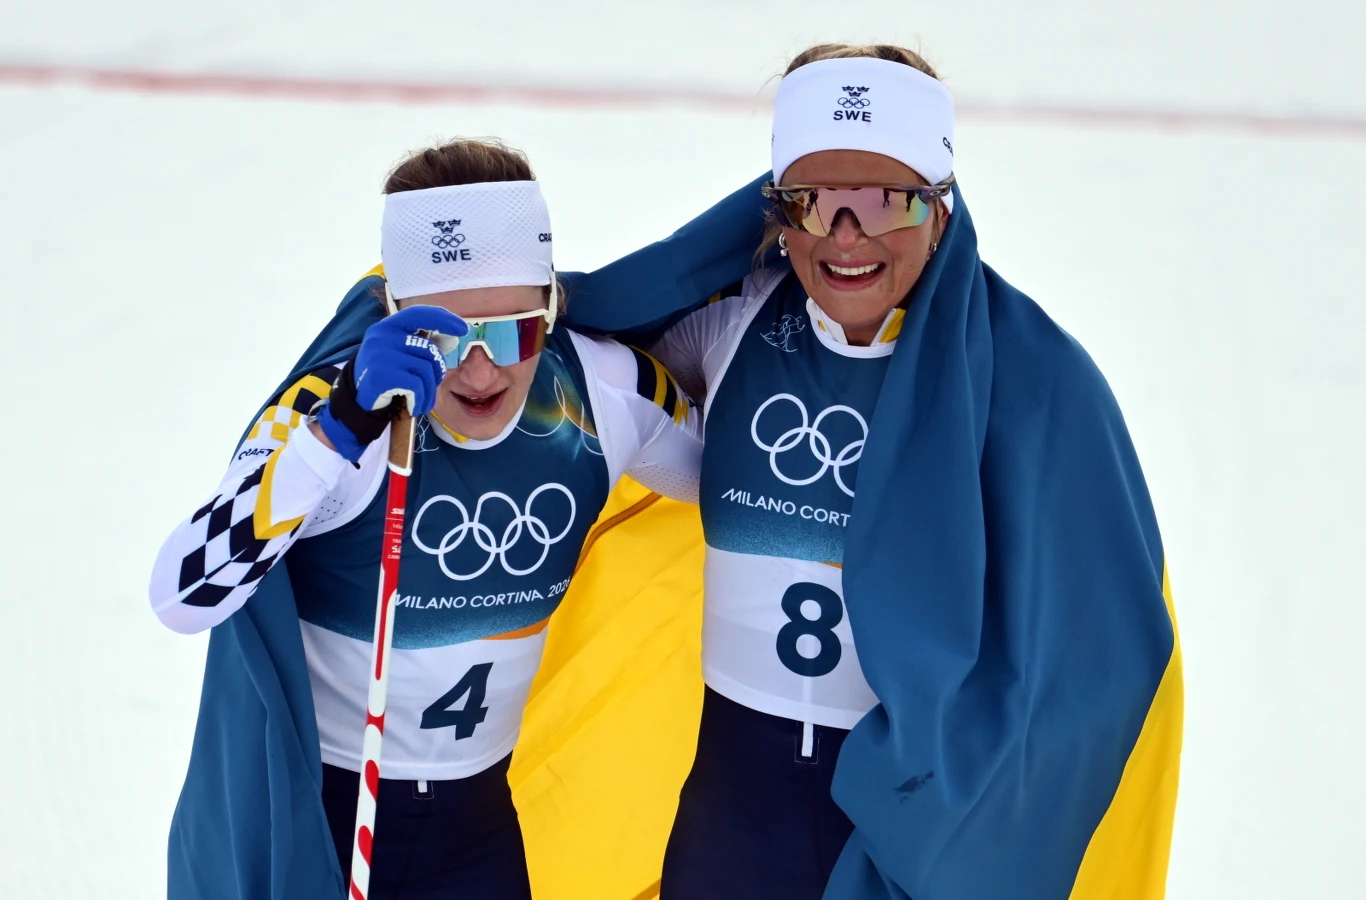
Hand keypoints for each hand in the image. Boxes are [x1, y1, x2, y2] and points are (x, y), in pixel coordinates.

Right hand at [317, 306, 467, 461]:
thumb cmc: (386, 375)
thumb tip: (452, 336)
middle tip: (429, 384)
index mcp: (387, 326)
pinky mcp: (381, 376)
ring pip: (426, 370)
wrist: (358, 401)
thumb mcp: (399, 352)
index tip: (462, 328)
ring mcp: (380, 355)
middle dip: (437, 370)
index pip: (419, 314)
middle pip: (429, 350)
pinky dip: (421, 400)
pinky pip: (417, 387)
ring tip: (421, 398)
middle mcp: (382, 336)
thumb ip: (420, 343)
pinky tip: (414, 406)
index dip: (443, 319)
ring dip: (429, 390)